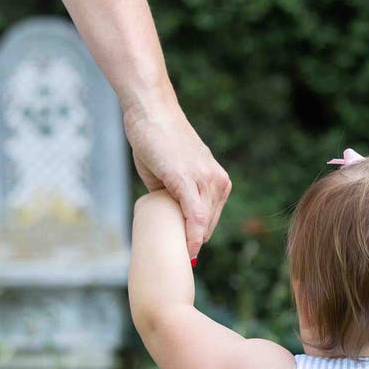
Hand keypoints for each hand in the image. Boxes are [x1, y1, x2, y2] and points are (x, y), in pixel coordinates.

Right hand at [123, 95, 230, 260]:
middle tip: (176, 257)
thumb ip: (176, 198)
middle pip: (207, 227)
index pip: (210, 221)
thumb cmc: (157, 141)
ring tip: (174, 255)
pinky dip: (192, 236)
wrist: (151, 111)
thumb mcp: (172, 175)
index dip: (197, 239)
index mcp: (217, 183)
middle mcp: (217, 182)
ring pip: (202, 225)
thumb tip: (172, 221)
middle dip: (193, 242)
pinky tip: (188, 251)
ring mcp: (206, 181)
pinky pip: (196, 217)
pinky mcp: (189, 180)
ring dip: (190, 243)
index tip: (187, 256)